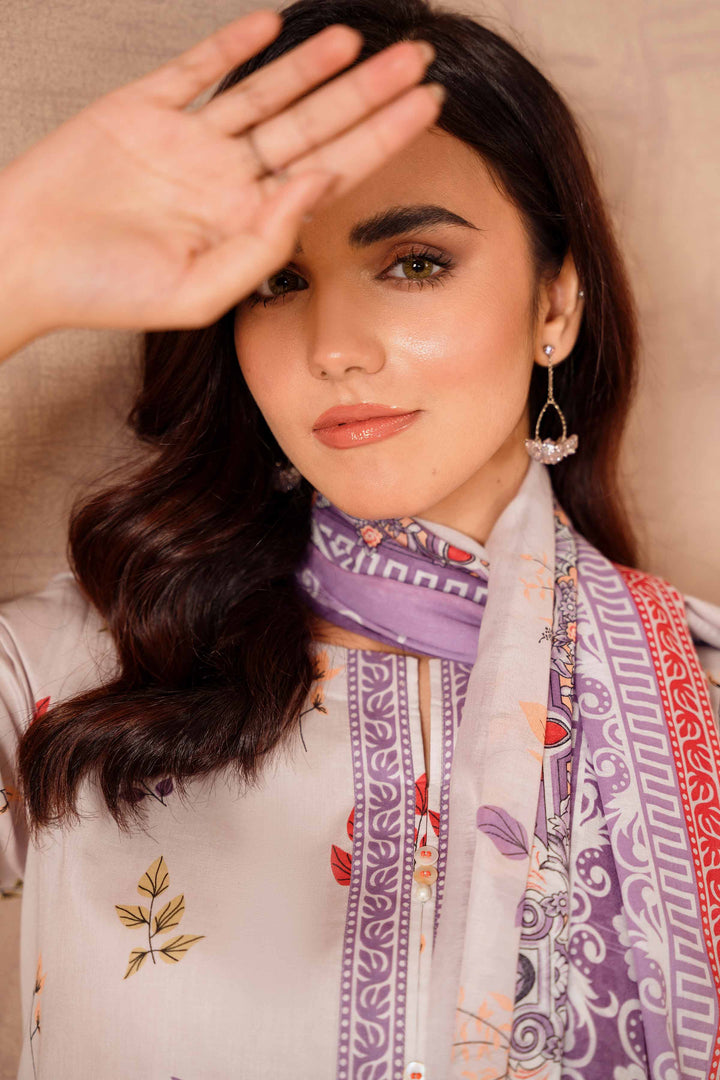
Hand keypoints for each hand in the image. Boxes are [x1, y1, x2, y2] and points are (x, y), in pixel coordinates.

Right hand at [0, 9, 440, 334]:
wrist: (22, 260)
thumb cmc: (104, 291)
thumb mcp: (197, 291)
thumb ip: (265, 243)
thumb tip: (322, 184)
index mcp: (246, 221)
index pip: (331, 172)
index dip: (381, 138)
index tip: (429, 108)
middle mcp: (227, 177)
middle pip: (313, 126)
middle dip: (368, 94)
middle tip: (419, 59)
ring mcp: (187, 140)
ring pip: (266, 92)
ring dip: (313, 64)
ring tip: (362, 39)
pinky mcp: (142, 107)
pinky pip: (198, 71)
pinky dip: (235, 46)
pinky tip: (275, 25)